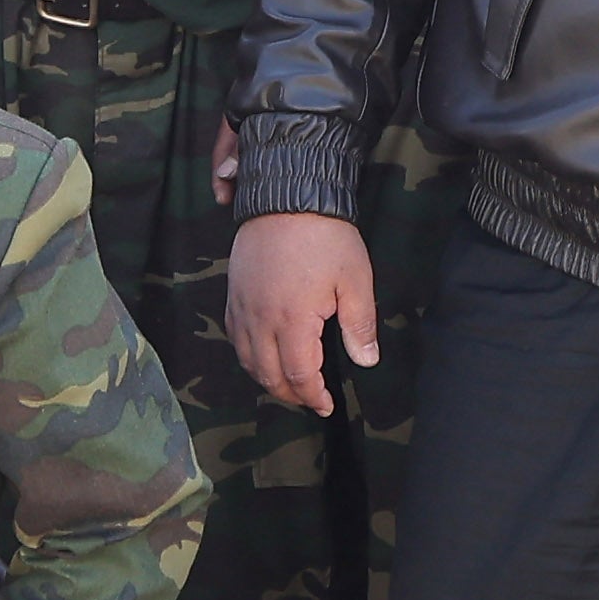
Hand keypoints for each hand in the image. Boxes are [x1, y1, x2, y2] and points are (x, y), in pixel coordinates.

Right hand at [231, 210, 380, 415]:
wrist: (288, 195)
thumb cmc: (326, 236)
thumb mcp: (354, 280)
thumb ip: (359, 325)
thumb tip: (365, 361)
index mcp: (292, 320)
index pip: (299, 375)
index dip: (313, 396)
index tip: (327, 404)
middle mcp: (260, 319)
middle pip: (267, 374)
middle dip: (289, 394)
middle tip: (310, 399)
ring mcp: (242, 306)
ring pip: (246, 359)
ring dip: (266, 378)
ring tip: (288, 383)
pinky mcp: (233, 292)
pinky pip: (234, 336)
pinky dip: (248, 354)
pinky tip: (262, 353)